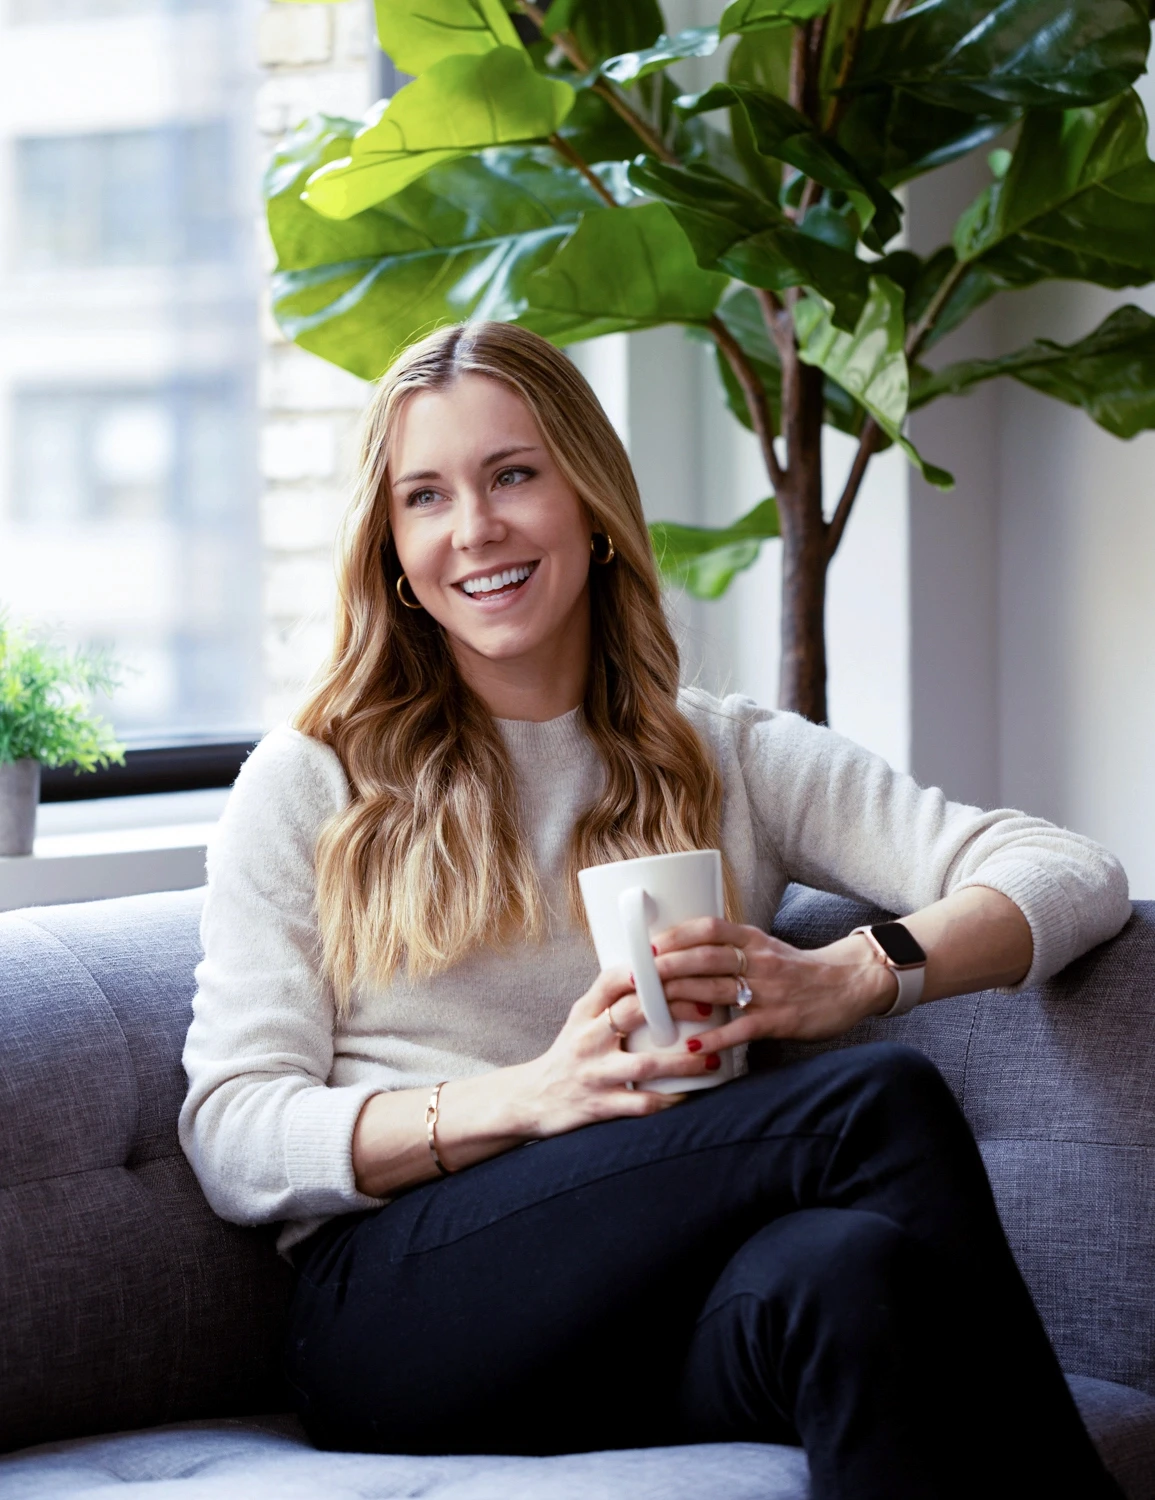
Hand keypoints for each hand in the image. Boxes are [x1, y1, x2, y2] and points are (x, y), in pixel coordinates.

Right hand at [511, 964, 725, 1137]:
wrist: (533, 1099)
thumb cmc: (568, 1055)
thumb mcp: (580, 1020)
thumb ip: (612, 999)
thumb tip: (657, 971)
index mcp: (584, 1012)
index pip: (612, 980)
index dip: (646, 969)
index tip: (680, 962)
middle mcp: (588, 1039)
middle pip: (634, 1013)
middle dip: (676, 1007)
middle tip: (708, 1006)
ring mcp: (595, 1074)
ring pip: (646, 1064)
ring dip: (684, 1062)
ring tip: (712, 1058)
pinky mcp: (602, 1105)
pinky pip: (643, 1104)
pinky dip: (670, 1100)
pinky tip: (692, 1095)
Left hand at [651, 917, 897, 1052]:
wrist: (849, 984)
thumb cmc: (797, 969)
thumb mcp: (764, 948)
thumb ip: (728, 949)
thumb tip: (680, 955)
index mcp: (752, 939)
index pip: (709, 928)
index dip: (676, 935)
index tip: (647, 945)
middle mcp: (758, 960)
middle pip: (705, 958)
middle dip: (666, 967)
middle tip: (635, 977)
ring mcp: (769, 990)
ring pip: (717, 990)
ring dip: (680, 999)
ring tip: (649, 1008)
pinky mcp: (779, 1019)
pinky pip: (740, 1028)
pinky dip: (713, 1037)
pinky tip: (691, 1045)